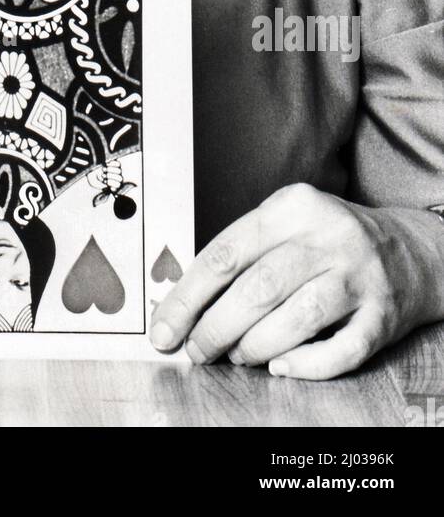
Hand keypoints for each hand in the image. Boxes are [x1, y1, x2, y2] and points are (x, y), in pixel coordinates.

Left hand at [151, 184, 443, 378]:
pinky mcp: (382, 315)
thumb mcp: (286, 223)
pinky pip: (340, 350)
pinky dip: (305, 365)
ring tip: (237, 355)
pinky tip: (282, 366)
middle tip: (198, 350)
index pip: (226, 253)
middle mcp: (329, 236)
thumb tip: (183, 299)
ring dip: (255, 346)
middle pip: (257, 288)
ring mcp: (359, 276)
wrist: (408, 250)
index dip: (188, 297)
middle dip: (216, 328)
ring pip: (296, 319)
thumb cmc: (328, 241)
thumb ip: (240, 252)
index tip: (165, 327)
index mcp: (293, 207)